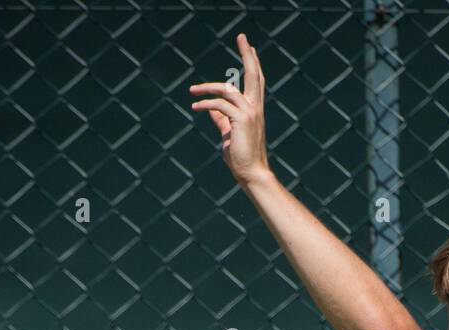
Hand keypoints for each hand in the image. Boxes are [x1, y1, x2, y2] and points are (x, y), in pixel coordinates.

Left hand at [189, 33, 271, 186]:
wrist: (252, 173)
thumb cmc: (241, 157)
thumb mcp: (229, 134)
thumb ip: (221, 120)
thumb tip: (211, 110)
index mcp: (254, 110)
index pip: (256, 81)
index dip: (253, 63)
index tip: (250, 48)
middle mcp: (255, 108)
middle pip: (254, 75)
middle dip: (247, 55)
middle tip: (243, 37)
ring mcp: (250, 113)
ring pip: (228, 89)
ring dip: (207, 87)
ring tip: (192, 89)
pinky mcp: (241, 120)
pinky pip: (219, 105)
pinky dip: (206, 104)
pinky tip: (195, 107)